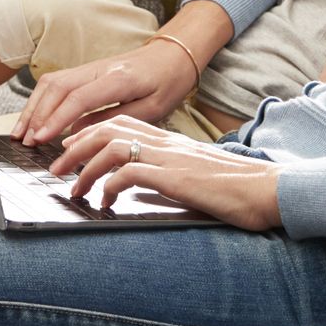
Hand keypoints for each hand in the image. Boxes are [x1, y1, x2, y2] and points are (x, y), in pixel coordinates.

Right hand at [11, 36, 195, 145]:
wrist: (173, 56)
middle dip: (37, 115)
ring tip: (21, 132)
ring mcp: (90, 67)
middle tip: (25, 141)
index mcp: (118, 79)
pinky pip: (57, 82)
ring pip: (52, 82)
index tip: (41, 138)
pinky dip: (41, 100)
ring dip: (34, 107)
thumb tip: (78, 133)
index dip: (57, 119)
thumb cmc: (167, 84)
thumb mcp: (151, 110)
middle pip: (57, 87)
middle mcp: (99, 69)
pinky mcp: (86, 70)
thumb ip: (114, 120)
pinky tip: (34, 118)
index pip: (78, 98)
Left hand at [51, 116, 281, 230]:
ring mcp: (169, 157)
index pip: (120, 124)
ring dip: (84, 167)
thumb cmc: (237, 189)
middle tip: (56, 169)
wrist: (269, 189)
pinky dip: (109, 185)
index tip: (70, 152)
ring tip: (73, 189)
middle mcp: (166, 142)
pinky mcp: (174, 176)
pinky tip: (107, 201)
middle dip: (75, 147)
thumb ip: (168, 174)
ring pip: (111, 147)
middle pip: (107, 128)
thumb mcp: (195, 176)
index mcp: (170, 140)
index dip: (90, 135)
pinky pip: (128, 172)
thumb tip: (139, 186)